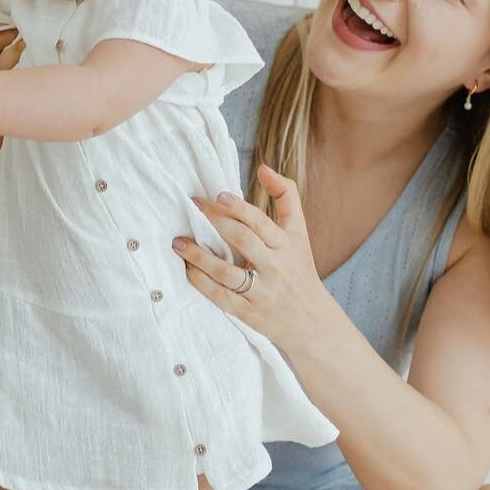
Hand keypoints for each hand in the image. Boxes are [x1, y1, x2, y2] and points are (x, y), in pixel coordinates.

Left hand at [172, 163, 327, 354]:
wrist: (311, 321)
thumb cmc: (299, 268)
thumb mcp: (299, 232)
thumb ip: (286, 196)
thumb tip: (264, 168)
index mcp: (286, 245)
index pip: (261, 222)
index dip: (239, 207)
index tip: (217, 195)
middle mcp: (275, 267)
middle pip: (242, 241)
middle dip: (214, 221)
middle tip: (192, 207)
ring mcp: (261, 292)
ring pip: (226, 271)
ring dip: (198, 255)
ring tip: (178, 242)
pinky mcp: (248, 313)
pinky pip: (220, 296)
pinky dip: (201, 281)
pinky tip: (187, 268)